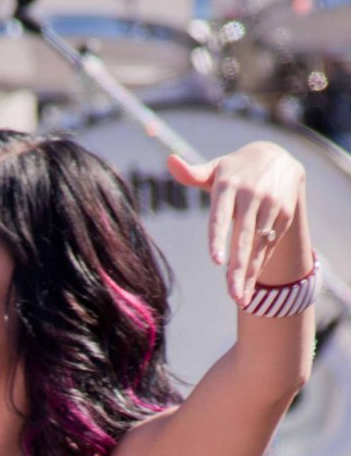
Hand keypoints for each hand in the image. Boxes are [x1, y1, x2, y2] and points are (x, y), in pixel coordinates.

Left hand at [168, 142, 304, 305]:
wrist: (278, 157)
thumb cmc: (235, 171)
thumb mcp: (215, 170)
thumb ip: (192, 174)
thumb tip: (170, 161)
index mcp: (228, 185)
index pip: (220, 215)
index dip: (218, 238)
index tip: (216, 261)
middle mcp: (252, 194)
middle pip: (242, 237)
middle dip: (237, 267)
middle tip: (231, 294)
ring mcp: (271, 204)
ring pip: (258, 245)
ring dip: (250, 273)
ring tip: (239, 299)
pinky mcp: (285, 213)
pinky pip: (269, 244)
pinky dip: (260, 264)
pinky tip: (249, 284)